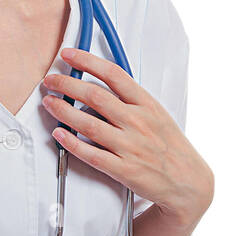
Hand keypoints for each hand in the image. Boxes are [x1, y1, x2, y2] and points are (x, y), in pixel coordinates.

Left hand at [40, 47, 212, 229]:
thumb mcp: (157, 113)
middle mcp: (137, 122)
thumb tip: (101, 80)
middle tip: (50, 80)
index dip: (87, 61)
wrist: (188, 181)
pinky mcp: (124, 170)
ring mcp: (130, 146)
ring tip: (48, 102)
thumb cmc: (169, 145)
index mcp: (146, 104)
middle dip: (67, 84)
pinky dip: (71, 143)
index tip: (68, 54)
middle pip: (94, 96)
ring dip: (62, 110)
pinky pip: (91, 154)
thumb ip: (131, 98)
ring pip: (88, 123)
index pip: (113, 74)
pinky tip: (58, 134)